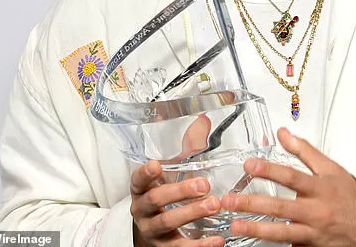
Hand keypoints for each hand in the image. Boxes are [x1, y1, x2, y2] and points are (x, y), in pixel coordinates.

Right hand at [130, 115, 223, 246]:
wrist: (153, 235)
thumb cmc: (165, 197)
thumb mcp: (171, 175)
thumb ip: (186, 150)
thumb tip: (204, 121)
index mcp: (141, 190)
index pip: (138, 180)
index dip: (145, 173)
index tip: (156, 165)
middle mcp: (143, 211)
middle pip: (155, 200)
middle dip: (179, 192)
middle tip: (203, 185)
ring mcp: (152, 232)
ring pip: (167, 223)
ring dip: (191, 213)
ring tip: (213, 205)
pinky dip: (200, 246)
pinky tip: (217, 240)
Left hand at [220, 127, 355, 246]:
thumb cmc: (347, 194)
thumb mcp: (329, 167)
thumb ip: (303, 150)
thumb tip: (283, 132)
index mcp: (319, 187)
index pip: (291, 176)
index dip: (269, 170)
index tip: (249, 165)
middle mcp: (315, 211)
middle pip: (280, 207)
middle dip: (252, 203)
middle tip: (229, 200)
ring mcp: (312, 232)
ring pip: (281, 232)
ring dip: (256, 228)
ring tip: (235, 224)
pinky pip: (289, 246)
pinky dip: (272, 243)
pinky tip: (253, 240)